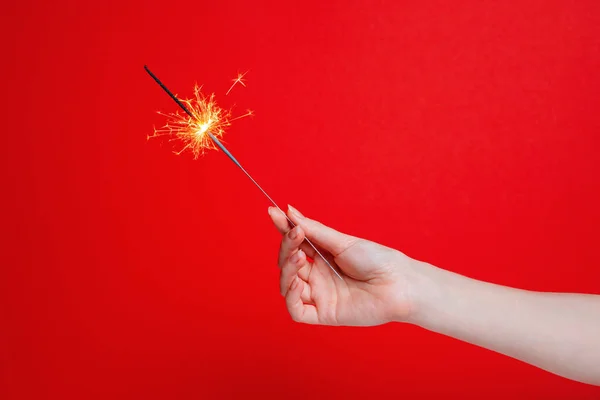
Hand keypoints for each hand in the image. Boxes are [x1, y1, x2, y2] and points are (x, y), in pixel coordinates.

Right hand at [269, 205, 422, 325]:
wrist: (400, 284)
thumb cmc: (377, 260)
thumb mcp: (342, 242)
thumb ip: (313, 230)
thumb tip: (289, 211)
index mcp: (323, 257)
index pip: (295, 243)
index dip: (283, 229)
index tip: (273, 212)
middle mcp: (318, 276)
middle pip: (288, 263)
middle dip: (286, 248)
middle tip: (295, 235)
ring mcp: (320, 295)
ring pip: (287, 285)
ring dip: (286, 270)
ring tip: (298, 257)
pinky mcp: (324, 314)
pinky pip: (296, 310)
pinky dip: (290, 296)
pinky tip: (297, 281)